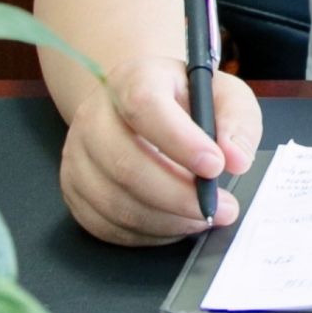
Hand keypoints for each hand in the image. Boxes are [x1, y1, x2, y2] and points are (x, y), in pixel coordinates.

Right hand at [59, 56, 261, 246]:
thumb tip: (236, 159)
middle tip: (222, 208)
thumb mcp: (223, 94)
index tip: (216, 167)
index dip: (180, 142)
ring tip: (204, 217)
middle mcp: (94, 115)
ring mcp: (78, 155)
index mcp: (132, 79)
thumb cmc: (186, 101)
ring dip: (167, 219)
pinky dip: (147, 233)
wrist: (142, 106)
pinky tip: (175, 222)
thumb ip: (237, 121)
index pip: (145, 107)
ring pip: (115, 202)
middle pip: (125, 164)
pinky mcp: (74, 190)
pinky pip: (106, 225)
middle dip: (179, 196)